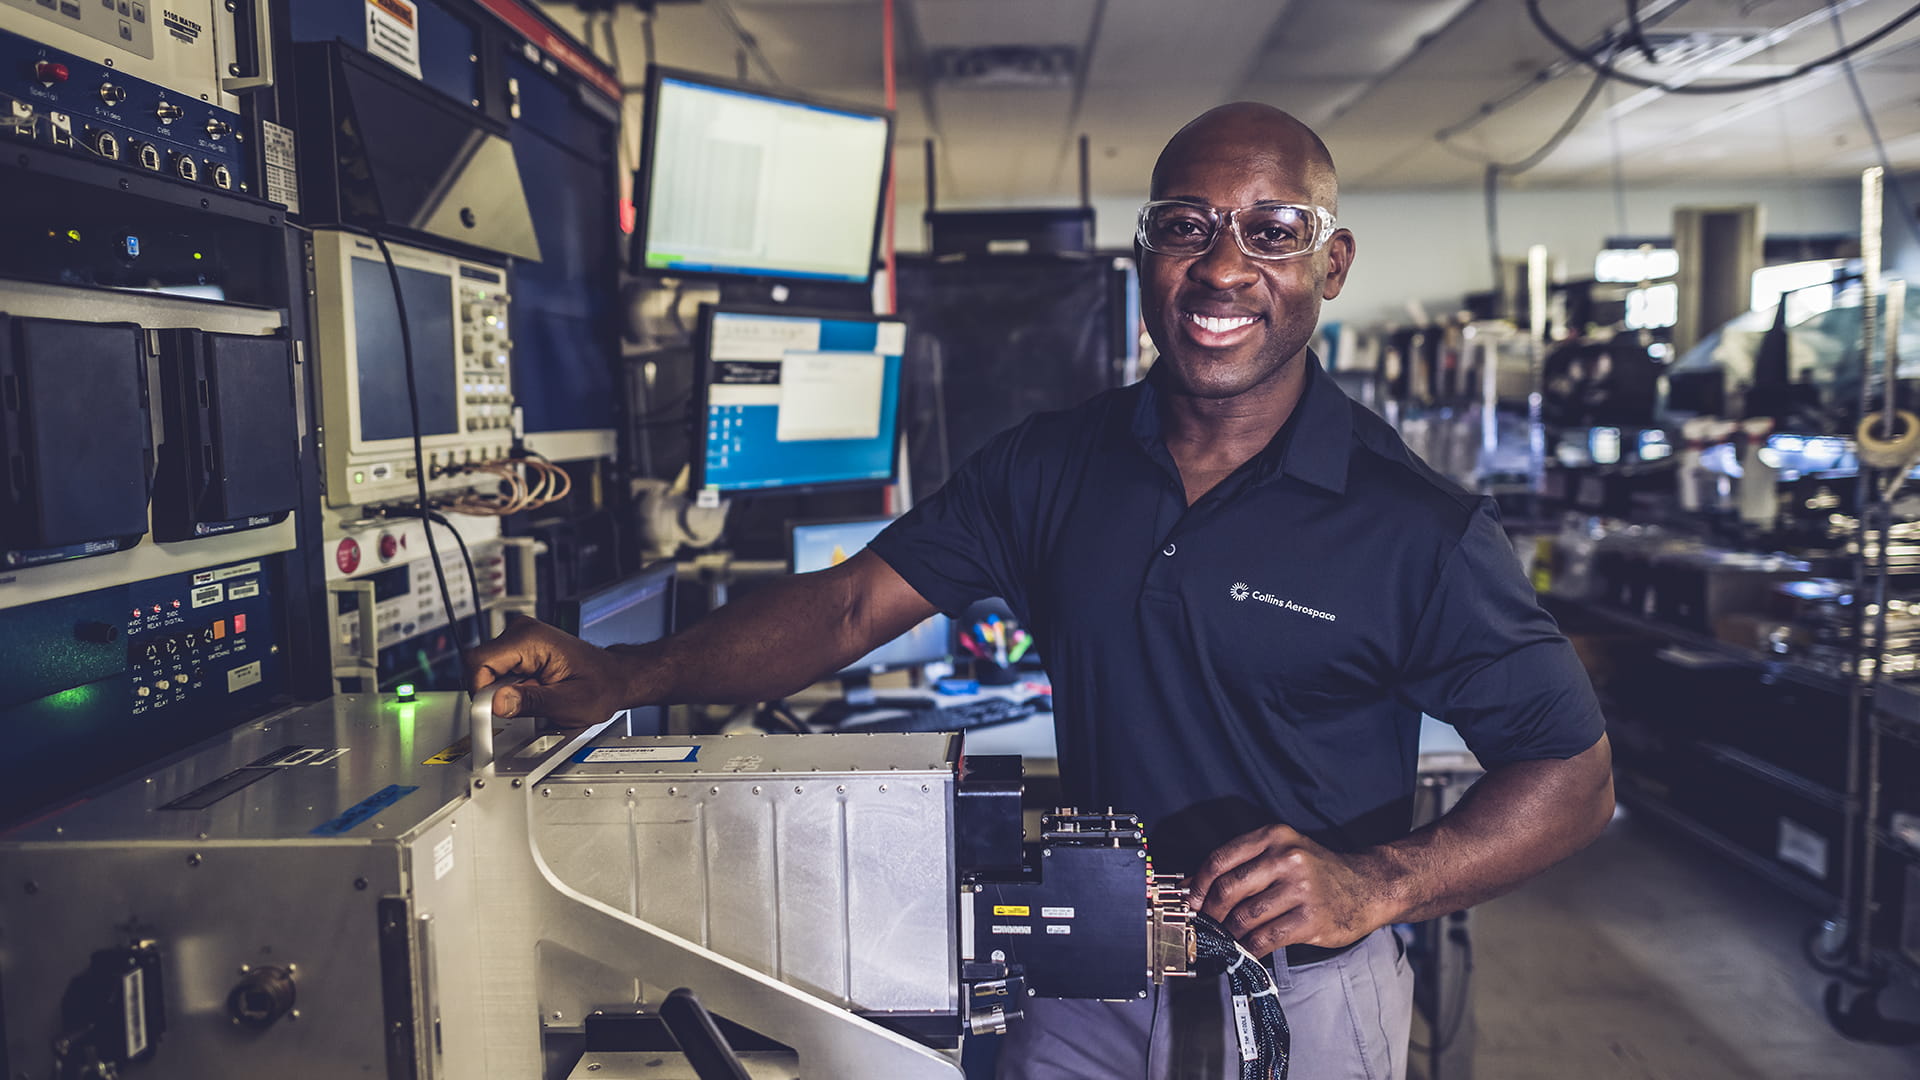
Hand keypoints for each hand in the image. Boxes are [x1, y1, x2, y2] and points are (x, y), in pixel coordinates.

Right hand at [466, 615, 650, 728]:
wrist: (616, 678)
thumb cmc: (601, 685)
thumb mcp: (567, 703)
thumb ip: (530, 702)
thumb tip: (498, 702)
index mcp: (531, 639)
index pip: (479, 662)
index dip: (479, 691)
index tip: (489, 712)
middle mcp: (521, 632)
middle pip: (479, 667)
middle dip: (494, 694)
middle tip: (521, 707)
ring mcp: (518, 639)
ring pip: (487, 672)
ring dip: (503, 692)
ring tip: (534, 697)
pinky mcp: (518, 651)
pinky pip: (498, 673)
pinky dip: (509, 689)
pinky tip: (533, 692)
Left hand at [1183, 824, 1394, 957]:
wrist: (1368, 887)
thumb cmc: (1318, 872)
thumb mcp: (1283, 852)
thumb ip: (1244, 864)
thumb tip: (1196, 887)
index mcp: (1273, 837)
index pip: (1220, 859)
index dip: (1198, 884)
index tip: (1191, 901)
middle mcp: (1286, 858)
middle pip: (1228, 889)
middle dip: (1210, 912)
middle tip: (1206, 924)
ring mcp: (1300, 889)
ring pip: (1244, 916)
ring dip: (1228, 933)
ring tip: (1226, 938)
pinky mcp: (1310, 919)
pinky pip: (1266, 938)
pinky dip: (1250, 948)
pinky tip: (1247, 950)